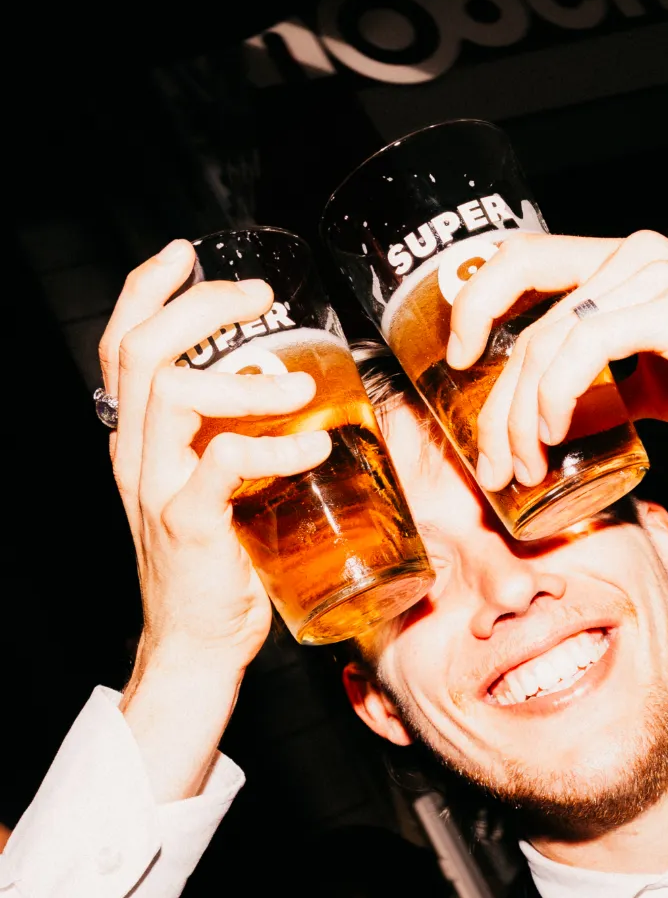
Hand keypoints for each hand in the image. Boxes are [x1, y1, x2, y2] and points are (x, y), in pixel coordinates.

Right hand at [99, 240, 329, 796]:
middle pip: (143, 351)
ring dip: (242, 378)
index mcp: (140, 440)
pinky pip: (222, 466)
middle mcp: (136, 455)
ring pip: (173, 395)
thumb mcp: (220, 490)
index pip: (123, 345)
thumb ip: (241, 442)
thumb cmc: (223, 565)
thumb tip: (312, 401)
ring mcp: (157, 488)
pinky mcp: (188, 525)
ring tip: (298, 382)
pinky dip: (273, 447)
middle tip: (256, 298)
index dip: (148, 290)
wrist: (198, 643)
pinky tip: (314, 444)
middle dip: (200, 308)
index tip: (186, 254)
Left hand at [446, 230, 667, 488]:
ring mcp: (652, 275)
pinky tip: (556, 434)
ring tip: (526, 467)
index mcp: (623, 264)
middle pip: (523, 312)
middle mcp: (632, 256)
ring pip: (546, 339)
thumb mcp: (653, 381)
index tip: (460, 361)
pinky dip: (555, 395)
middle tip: (493, 461)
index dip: (477, 304)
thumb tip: (551, 418)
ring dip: (520, 414)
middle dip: (494, 397)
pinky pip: (583, 347)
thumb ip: (603, 383)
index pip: (524, 263)